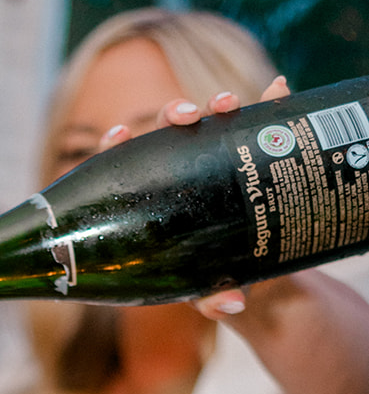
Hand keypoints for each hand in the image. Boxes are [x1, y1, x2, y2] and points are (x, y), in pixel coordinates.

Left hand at [100, 76, 290, 320]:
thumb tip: (231, 303)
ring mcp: (209, 158)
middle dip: (174, 113)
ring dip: (214, 105)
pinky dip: (264, 104)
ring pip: (206, 121)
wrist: (245, 272)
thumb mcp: (204, 290)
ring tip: (227, 105)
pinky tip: (276, 90)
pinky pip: (252, 124)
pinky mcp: (242, 152)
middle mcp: (176, 171)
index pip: (122, 163)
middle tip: (189, 117)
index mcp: (150, 199)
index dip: (117, 144)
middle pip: (164, 130)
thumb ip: (209, 298)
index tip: (121, 133)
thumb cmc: (206, 280)